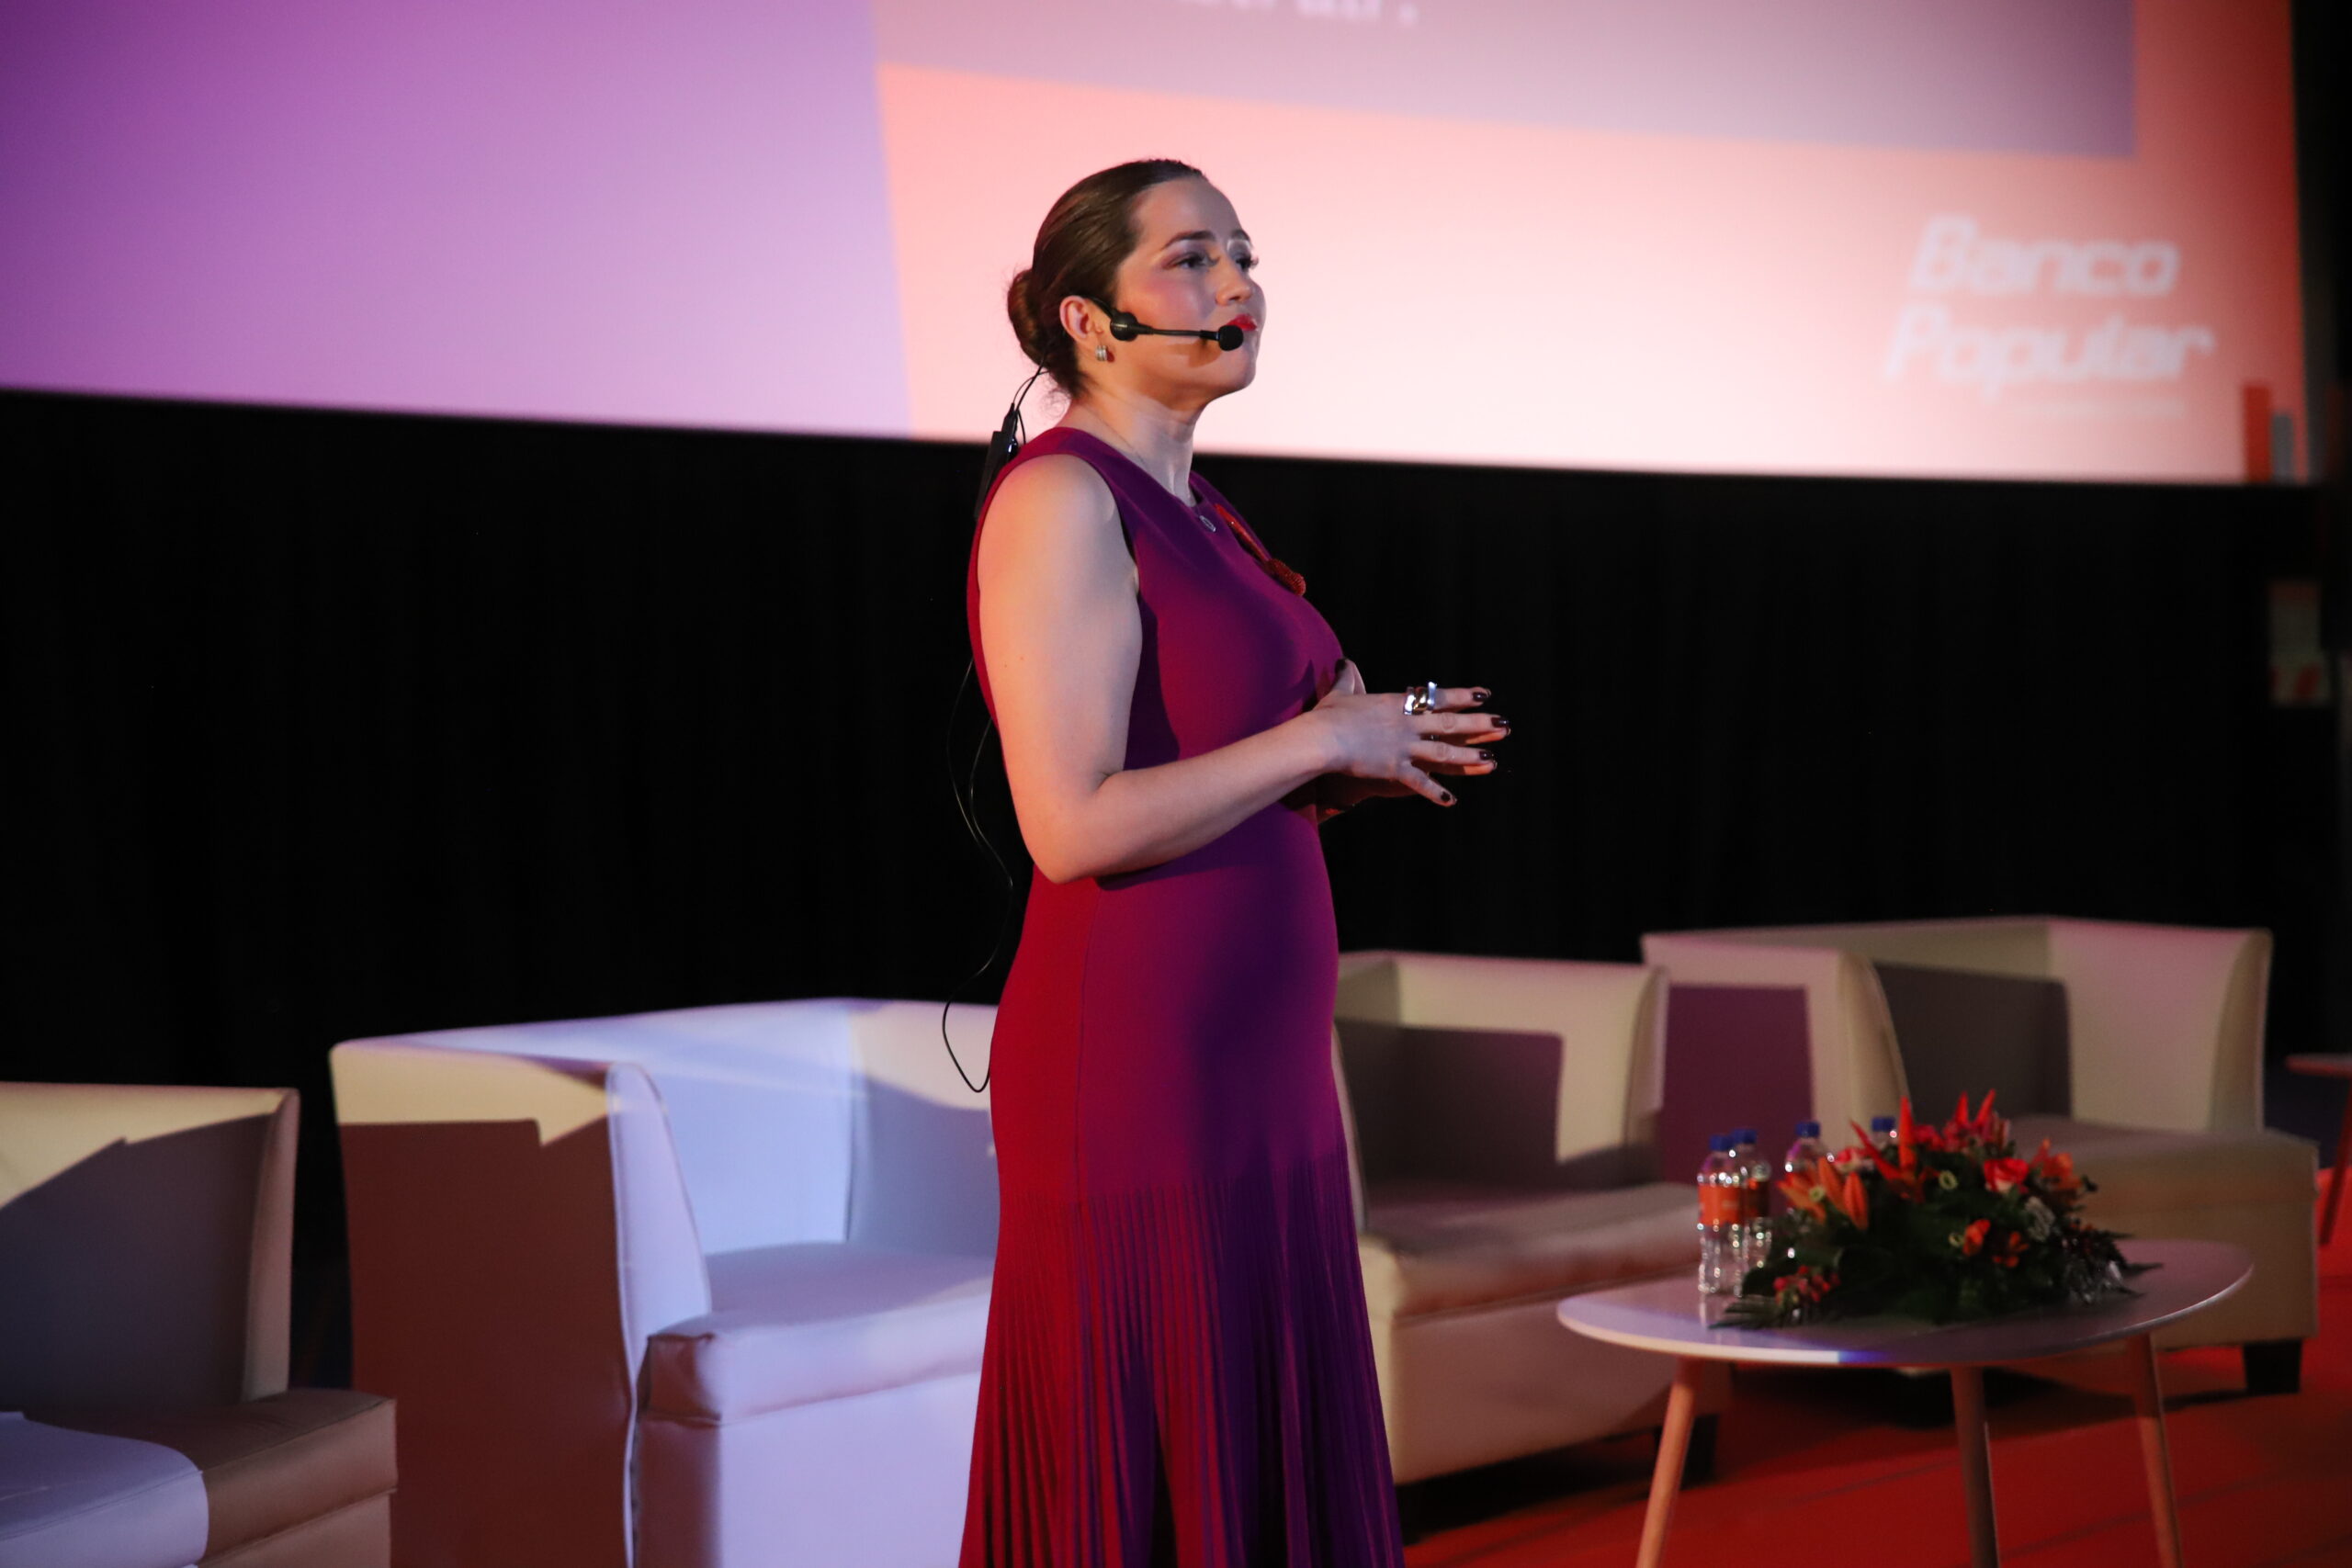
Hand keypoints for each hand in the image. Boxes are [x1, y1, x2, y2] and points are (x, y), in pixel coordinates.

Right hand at [1303, 660, 1506, 807]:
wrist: (1320, 739)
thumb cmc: (1327, 716)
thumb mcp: (1339, 693)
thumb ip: (1347, 678)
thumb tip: (1344, 662)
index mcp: (1396, 704)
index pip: (1437, 698)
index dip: (1463, 697)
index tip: (1484, 694)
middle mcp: (1407, 725)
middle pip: (1450, 724)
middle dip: (1479, 725)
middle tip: (1504, 725)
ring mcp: (1403, 748)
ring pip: (1444, 752)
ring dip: (1469, 756)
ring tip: (1492, 759)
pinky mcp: (1394, 769)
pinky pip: (1419, 782)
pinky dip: (1434, 792)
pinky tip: (1450, 800)